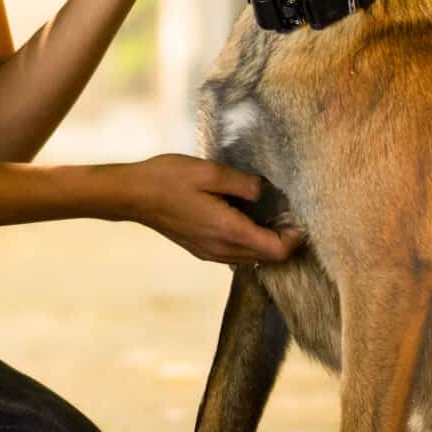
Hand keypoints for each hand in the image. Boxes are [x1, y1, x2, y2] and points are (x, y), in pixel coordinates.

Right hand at [118, 154, 303, 265]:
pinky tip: (243, 218)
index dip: (294, 239)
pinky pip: (235, 254)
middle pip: (266, 258)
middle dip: (282, 240)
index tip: (299, 220)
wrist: (133, 195)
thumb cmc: (169, 179)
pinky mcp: (201, 250)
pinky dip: (248, 242)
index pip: (275, 251)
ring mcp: (210, 253)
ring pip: (250, 258)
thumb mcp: (210, 172)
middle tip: (286, 212)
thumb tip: (264, 193)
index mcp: (227, 230)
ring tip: (267, 213)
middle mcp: (221, 249)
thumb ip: (243, 184)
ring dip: (265, 242)